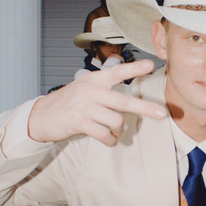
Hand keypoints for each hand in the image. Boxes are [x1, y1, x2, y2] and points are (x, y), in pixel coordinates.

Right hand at [25, 55, 165, 146]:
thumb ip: (104, 91)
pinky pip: (104, 134)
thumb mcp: (84, 88)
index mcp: (94, 79)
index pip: (118, 72)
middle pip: (124, 102)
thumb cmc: (68, 102)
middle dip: (146, 109)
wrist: (42, 116)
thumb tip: (129, 102)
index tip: (152, 65)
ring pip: (115, 121)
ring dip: (118, 130)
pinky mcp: (79, 122)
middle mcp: (91, 90)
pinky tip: (108, 139)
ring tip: (114, 131)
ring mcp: (85, 107)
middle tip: (162, 114)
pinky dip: (110, 140)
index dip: (135, 68)